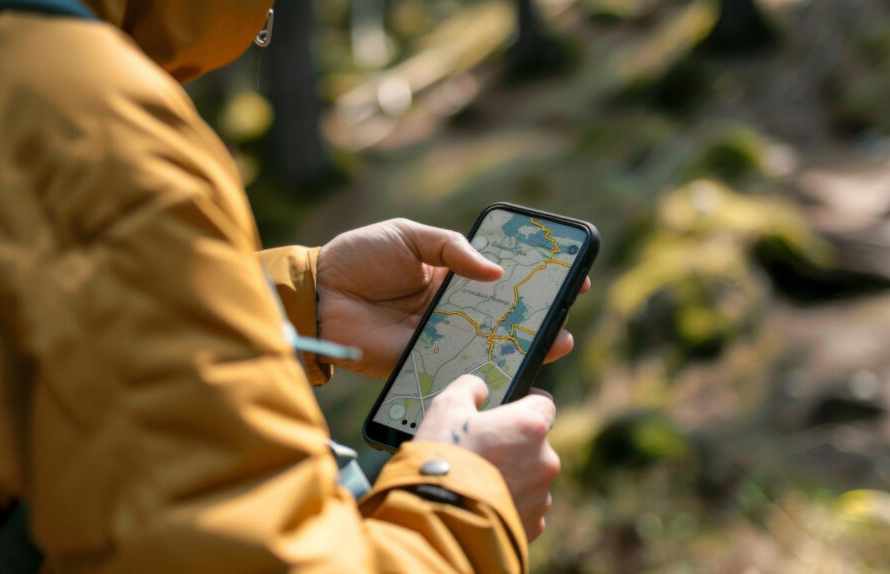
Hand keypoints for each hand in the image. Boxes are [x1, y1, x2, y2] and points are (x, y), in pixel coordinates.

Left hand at [317, 218, 588, 377]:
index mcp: (451, 274)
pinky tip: (514, 366)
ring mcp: (440, 337)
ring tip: (558, 342)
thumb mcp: (410, 235)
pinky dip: (486, 369)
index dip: (534, 277)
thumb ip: (451, 248)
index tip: (570, 275)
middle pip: (504, 314)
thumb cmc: (360, 256)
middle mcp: (451, 308)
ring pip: (490, 343)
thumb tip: (496, 270)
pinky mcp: (423, 362)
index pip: (502, 277)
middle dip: (540, 315)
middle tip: (569, 312)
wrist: (319, 293)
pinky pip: (460, 367)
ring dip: (525, 345)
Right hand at [415, 375, 559, 540]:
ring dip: (511, 477)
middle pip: (535, 444)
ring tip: (478, 481)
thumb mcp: (446, 408)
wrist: (439, 519)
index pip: (543, 404)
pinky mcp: (533, 525)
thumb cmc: (444, 460)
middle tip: (482, 451)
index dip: (524, 404)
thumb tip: (478, 387)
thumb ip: (468, 388)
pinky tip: (482, 504)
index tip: (507, 410)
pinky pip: (524, 508)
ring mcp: (541, 495)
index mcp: (531, 426)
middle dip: (513, 446)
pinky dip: (508, 505)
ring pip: (530, 478)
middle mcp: (545, 460)